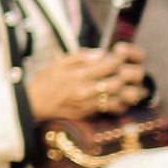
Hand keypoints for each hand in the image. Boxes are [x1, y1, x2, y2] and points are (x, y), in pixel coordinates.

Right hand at [25, 49, 147, 123]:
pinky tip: (123, 98)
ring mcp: (89, 104)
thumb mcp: (59, 62)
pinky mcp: (89, 114)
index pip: (110, 64)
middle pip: (119, 81)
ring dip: (131, 90)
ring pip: (120, 98)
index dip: (121, 57)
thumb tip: (101, 53)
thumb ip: (80, 56)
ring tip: (133, 84)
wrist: (34, 104)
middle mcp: (87, 90)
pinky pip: (112, 110)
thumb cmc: (45, 81)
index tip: (121, 53)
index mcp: (79, 75)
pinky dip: (122, 104)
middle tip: (131, 68)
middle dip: (130, 73)